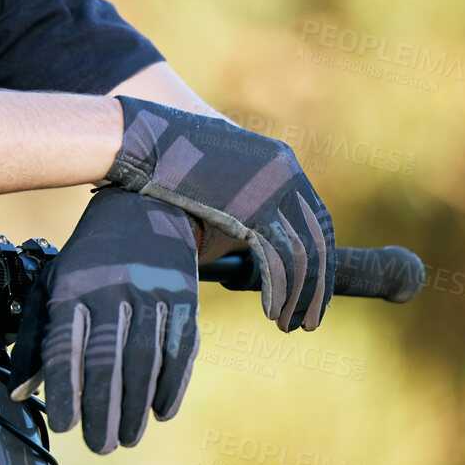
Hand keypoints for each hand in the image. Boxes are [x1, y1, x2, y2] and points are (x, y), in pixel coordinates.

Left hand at [7, 188, 199, 453]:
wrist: (144, 207)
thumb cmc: (88, 259)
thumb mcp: (50, 284)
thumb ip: (34, 338)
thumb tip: (19, 392)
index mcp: (72, 288)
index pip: (66, 345)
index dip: (65, 388)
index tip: (65, 425)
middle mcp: (112, 290)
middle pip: (107, 359)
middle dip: (103, 409)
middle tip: (99, 446)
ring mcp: (152, 294)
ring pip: (145, 359)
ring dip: (137, 406)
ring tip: (127, 439)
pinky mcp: (184, 299)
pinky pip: (180, 350)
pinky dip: (173, 385)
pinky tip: (161, 412)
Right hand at [105, 95, 335, 331]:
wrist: (143, 140)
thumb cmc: (171, 162)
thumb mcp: (219, 178)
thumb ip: (243, 204)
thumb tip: (251, 247)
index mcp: (283, 163)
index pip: (318, 220)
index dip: (320, 261)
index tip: (314, 290)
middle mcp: (286, 173)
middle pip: (317, 240)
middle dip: (317, 286)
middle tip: (311, 320)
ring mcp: (270, 189)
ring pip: (301, 255)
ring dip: (299, 296)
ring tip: (289, 324)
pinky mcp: (250, 208)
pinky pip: (276, 259)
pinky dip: (277, 291)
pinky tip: (270, 312)